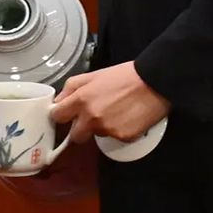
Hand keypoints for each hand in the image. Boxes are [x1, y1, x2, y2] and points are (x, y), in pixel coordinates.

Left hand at [50, 61, 170, 142]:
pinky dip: (118, 130)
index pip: (57, 117)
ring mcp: (108, 129)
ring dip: (101, 128)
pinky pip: (115, 137)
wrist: (154, 81)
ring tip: (115, 112)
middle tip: (92, 118)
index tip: (67, 115)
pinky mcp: (123, 137)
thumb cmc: (124, 76)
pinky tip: (126, 117)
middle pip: (75, 136)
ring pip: (97, 136)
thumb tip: (59, 101)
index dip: (62, 115)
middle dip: (81, 129)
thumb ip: (71, 88)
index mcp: (81, 100)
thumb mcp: (93, 75)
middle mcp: (92, 118)